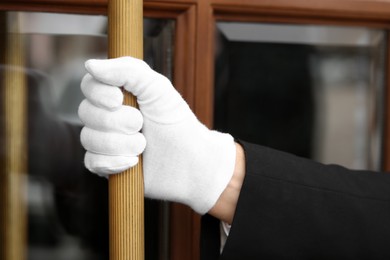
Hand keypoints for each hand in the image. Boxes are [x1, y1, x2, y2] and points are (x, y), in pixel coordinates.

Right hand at [78, 57, 235, 213]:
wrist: (190, 159)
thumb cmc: (175, 121)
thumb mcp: (157, 87)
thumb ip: (127, 71)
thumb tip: (90, 65)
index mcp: (118, 93)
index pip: (89, 85)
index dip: (98, 93)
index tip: (118, 100)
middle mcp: (108, 115)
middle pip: (86, 112)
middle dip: (116, 120)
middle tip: (141, 124)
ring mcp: (105, 141)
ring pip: (88, 138)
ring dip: (119, 143)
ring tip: (143, 145)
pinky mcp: (107, 165)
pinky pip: (92, 163)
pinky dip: (113, 162)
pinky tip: (133, 162)